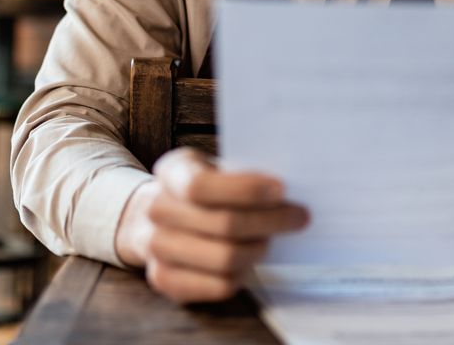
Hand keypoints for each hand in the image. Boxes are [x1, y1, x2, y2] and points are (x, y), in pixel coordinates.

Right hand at [115, 147, 308, 302]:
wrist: (158, 218)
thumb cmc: (202, 192)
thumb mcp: (213, 167)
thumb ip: (240, 174)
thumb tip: (285, 191)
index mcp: (171, 173)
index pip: (202, 185)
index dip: (245, 190)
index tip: (281, 190)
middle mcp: (156, 210)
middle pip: (223, 224)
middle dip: (270, 221)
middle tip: (298, 217)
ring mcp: (156, 248)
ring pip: (224, 258)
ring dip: (258, 249)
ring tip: (271, 240)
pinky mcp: (164, 279)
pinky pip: (218, 285)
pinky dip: (242, 275)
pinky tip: (249, 261)